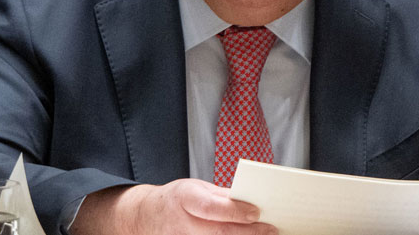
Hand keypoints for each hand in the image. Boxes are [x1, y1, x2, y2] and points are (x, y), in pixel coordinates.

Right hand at [69, 178, 277, 234]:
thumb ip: (222, 195)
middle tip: (272, 230)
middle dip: (249, 232)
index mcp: (185, 198)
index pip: (211, 207)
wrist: (147, 216)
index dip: (235, 211)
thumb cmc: (177, 199)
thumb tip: (250, 201)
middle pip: (220, 232)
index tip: (257, 212)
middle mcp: (183, 223)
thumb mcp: (196, 187)